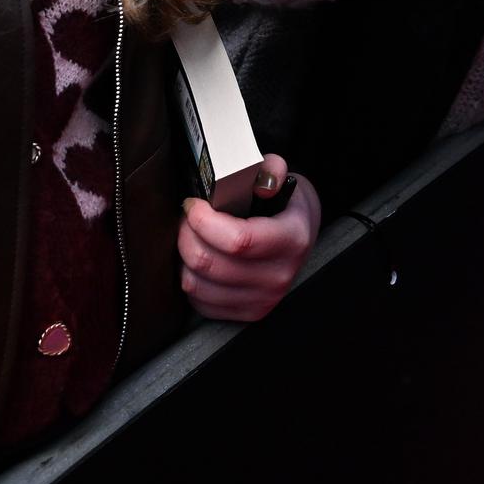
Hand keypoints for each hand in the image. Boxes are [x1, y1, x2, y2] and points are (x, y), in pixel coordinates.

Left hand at [177, 154, 321, 322]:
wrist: (300, 238)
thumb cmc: (284, 207)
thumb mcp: (284, 181)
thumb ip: (271, 170)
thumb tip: (264, 176)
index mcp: (291, 240)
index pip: (238, 240)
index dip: (204, 221)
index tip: (193, 204)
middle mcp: (278, 276)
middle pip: (209, 263)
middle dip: (187, 234)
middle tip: (187, 218)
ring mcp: (263, 300)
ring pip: (197, 285)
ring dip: (184, 257)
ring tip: (192, 237)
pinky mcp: (247, 313)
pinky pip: (199, 302)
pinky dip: (191, 279)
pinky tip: (199, 260)